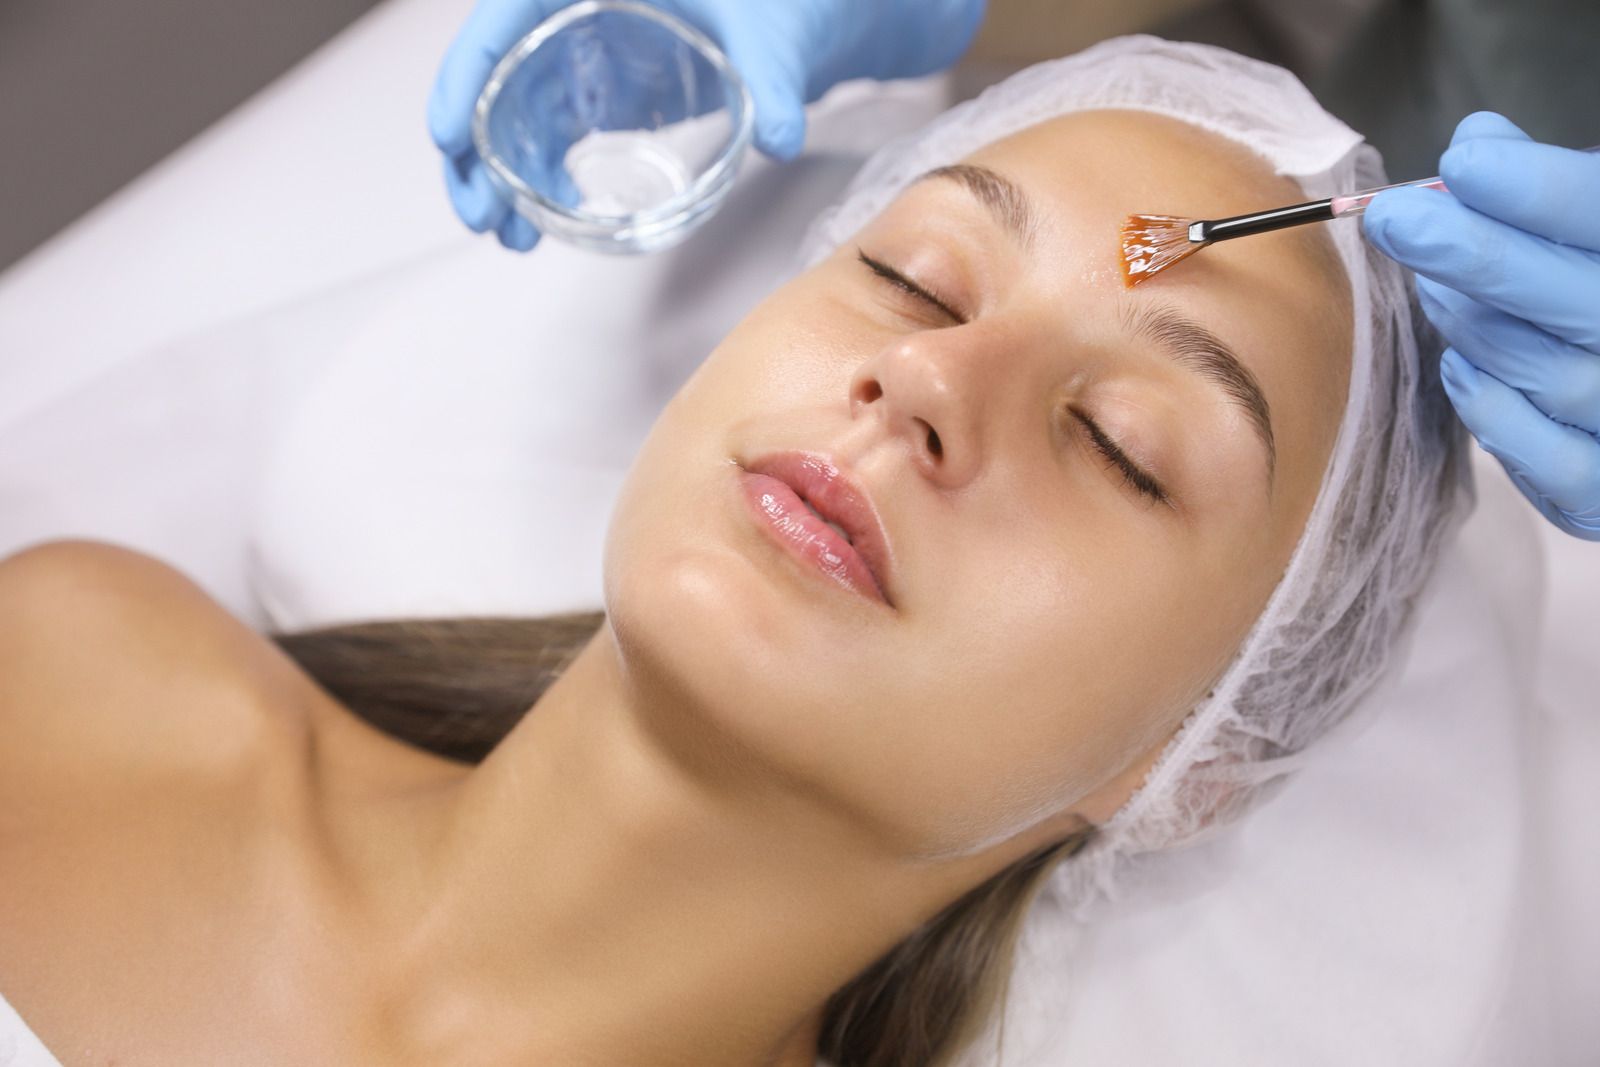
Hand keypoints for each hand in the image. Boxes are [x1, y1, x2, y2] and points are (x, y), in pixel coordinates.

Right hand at [428, 0, 987, 250]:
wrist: (810, 19)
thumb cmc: (785, 3)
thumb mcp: (770, 31)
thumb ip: (772, 79)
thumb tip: (781, 134)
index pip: (503, 17)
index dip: (464, 74)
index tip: (449, 138)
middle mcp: (579, 11)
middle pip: (497, 72)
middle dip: (474, 147)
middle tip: (480, 216)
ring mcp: (588, 50)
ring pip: (516, 108)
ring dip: (502, 174)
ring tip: (507, 236)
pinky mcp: (608, 87)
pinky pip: (553, 129)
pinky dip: (539, 175)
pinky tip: (542, 220)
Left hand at [1365, 112, 1599, 539]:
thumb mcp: (1599, 233)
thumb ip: (1555, 191)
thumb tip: (1480, 140)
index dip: (1539, 191)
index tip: (1465, 163)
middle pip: (1572, 298)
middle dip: (1476, 254)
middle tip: (1395, 219)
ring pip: (1546, 372)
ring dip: (1471, 323)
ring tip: (1433, 288)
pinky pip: (1546, 459)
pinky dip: (1492, 409)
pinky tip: (1462, 368)